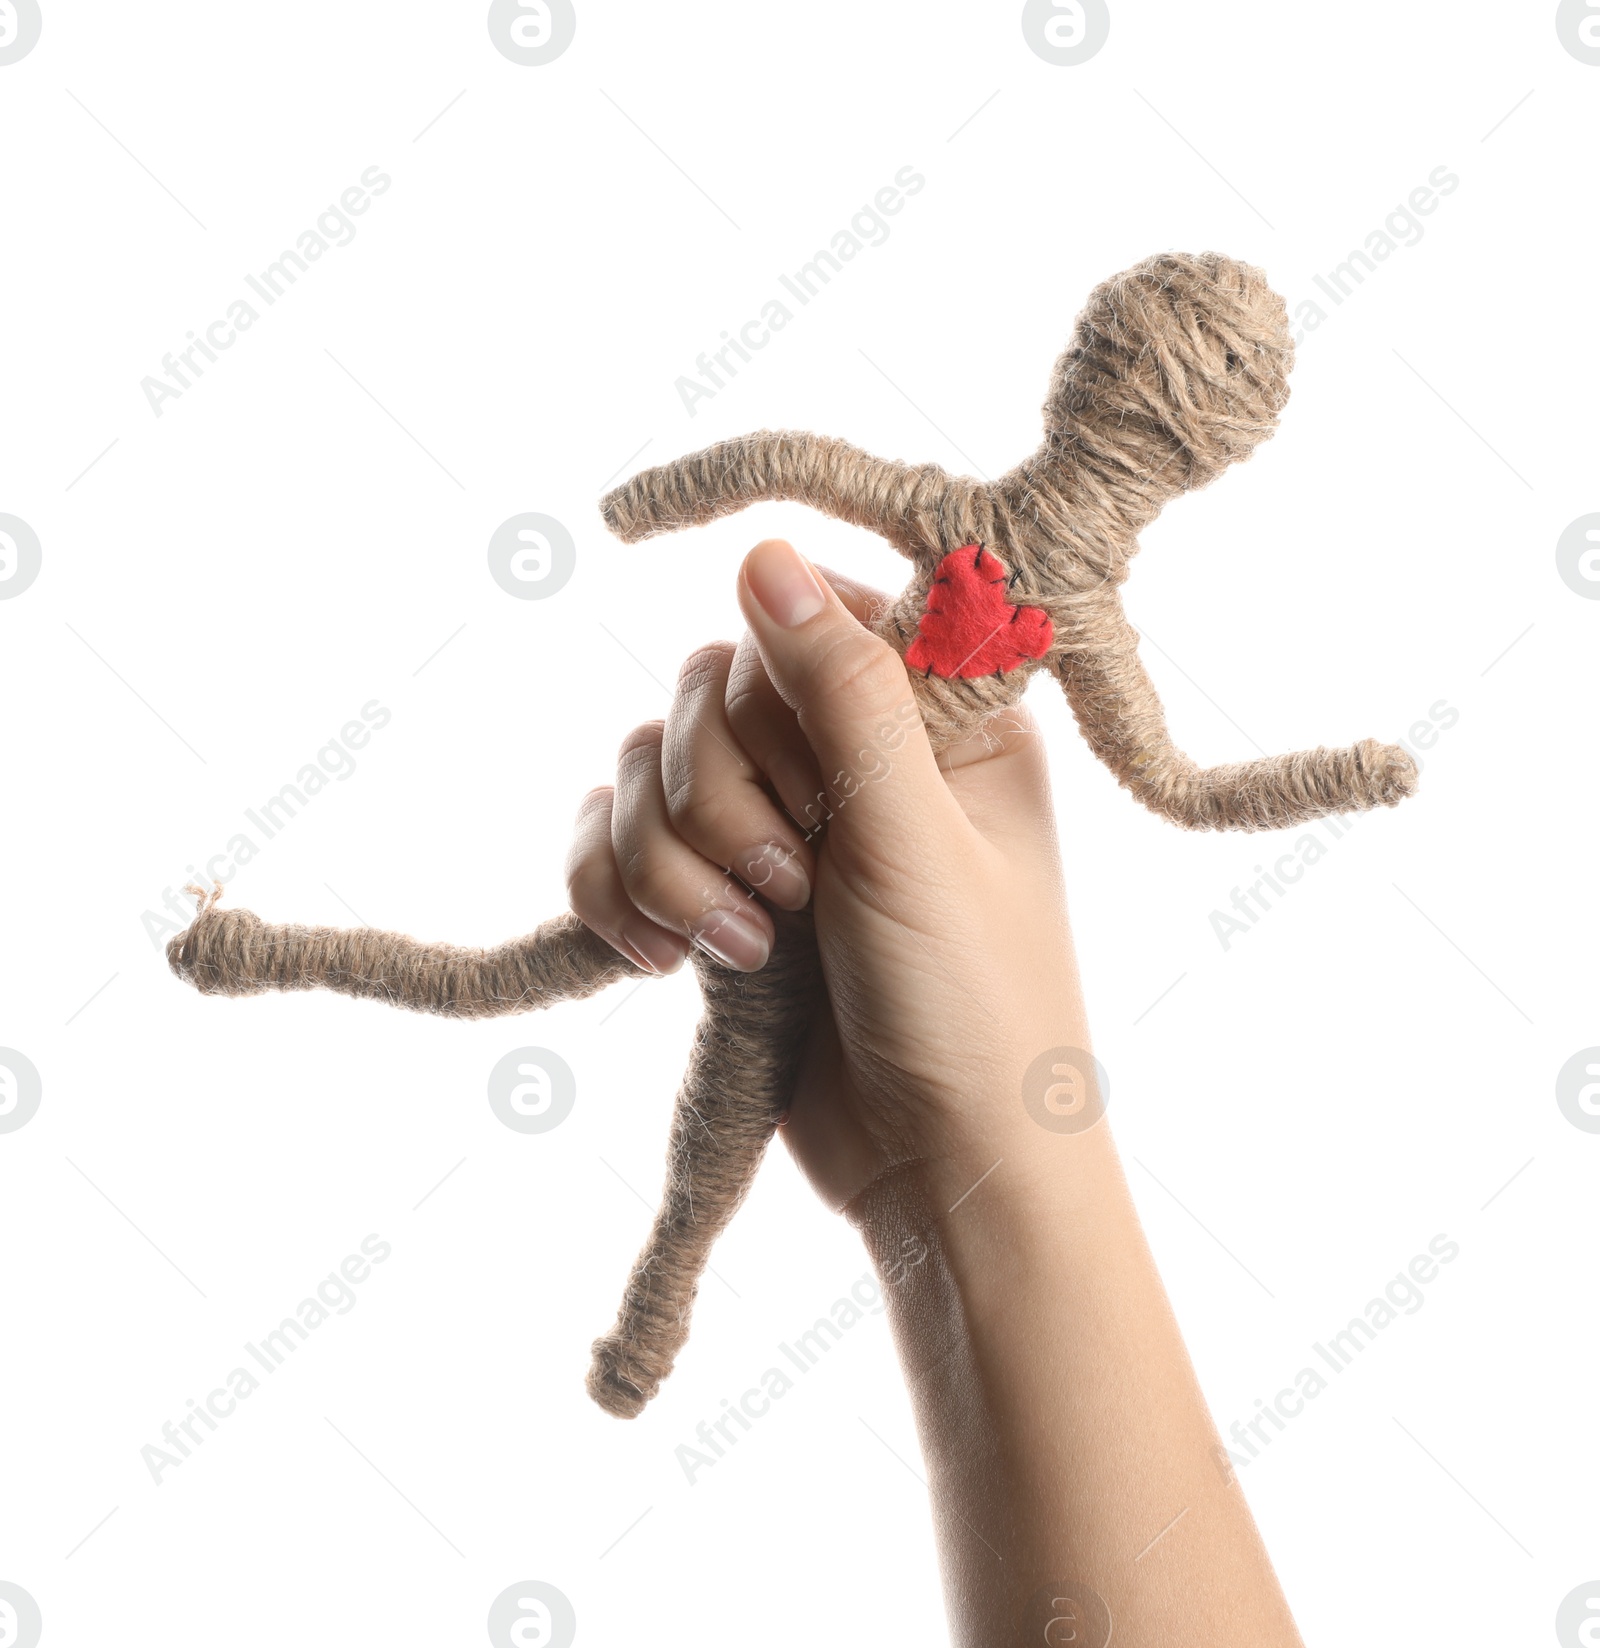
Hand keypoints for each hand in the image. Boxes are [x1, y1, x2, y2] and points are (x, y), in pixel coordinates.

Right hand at [565, 537, 1091, 1213]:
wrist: (940, 1173)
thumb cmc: (971, 1007)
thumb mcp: (912, 837)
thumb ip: (840, 693)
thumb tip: (764, 550)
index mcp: (935, 719)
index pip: (806, 621)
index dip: (774, 687)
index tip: (802, 779)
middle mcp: (852, 759)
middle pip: (707, 694)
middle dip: (719, 802)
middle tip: (789, 889)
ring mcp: (778, 829)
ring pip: (646, 770)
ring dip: (668, 862)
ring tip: (742, 948)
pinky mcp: (716, 896)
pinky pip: (611, 847)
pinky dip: (617, 896)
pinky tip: (665, 963)